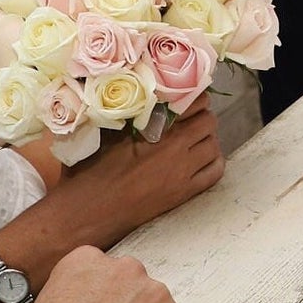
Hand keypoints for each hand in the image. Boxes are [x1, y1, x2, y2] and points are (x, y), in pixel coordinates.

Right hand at [22, 103, 225, 260]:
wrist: (88, 211)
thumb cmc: (91, 170)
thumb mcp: (108, 132)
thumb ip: (131, 112)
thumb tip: (144, 92)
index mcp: (154, 130)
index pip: (193, 102)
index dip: (193, 95)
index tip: (186, 94)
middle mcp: (174, 149)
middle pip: (208, 122)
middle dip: (201, 115)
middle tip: (189, 116)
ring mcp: (182, 173)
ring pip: (214, 145)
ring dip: (207, 138)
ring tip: (194, 137)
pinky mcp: (183, 194)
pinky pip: (214, 173)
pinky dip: (213, 161)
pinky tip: (201, 158)